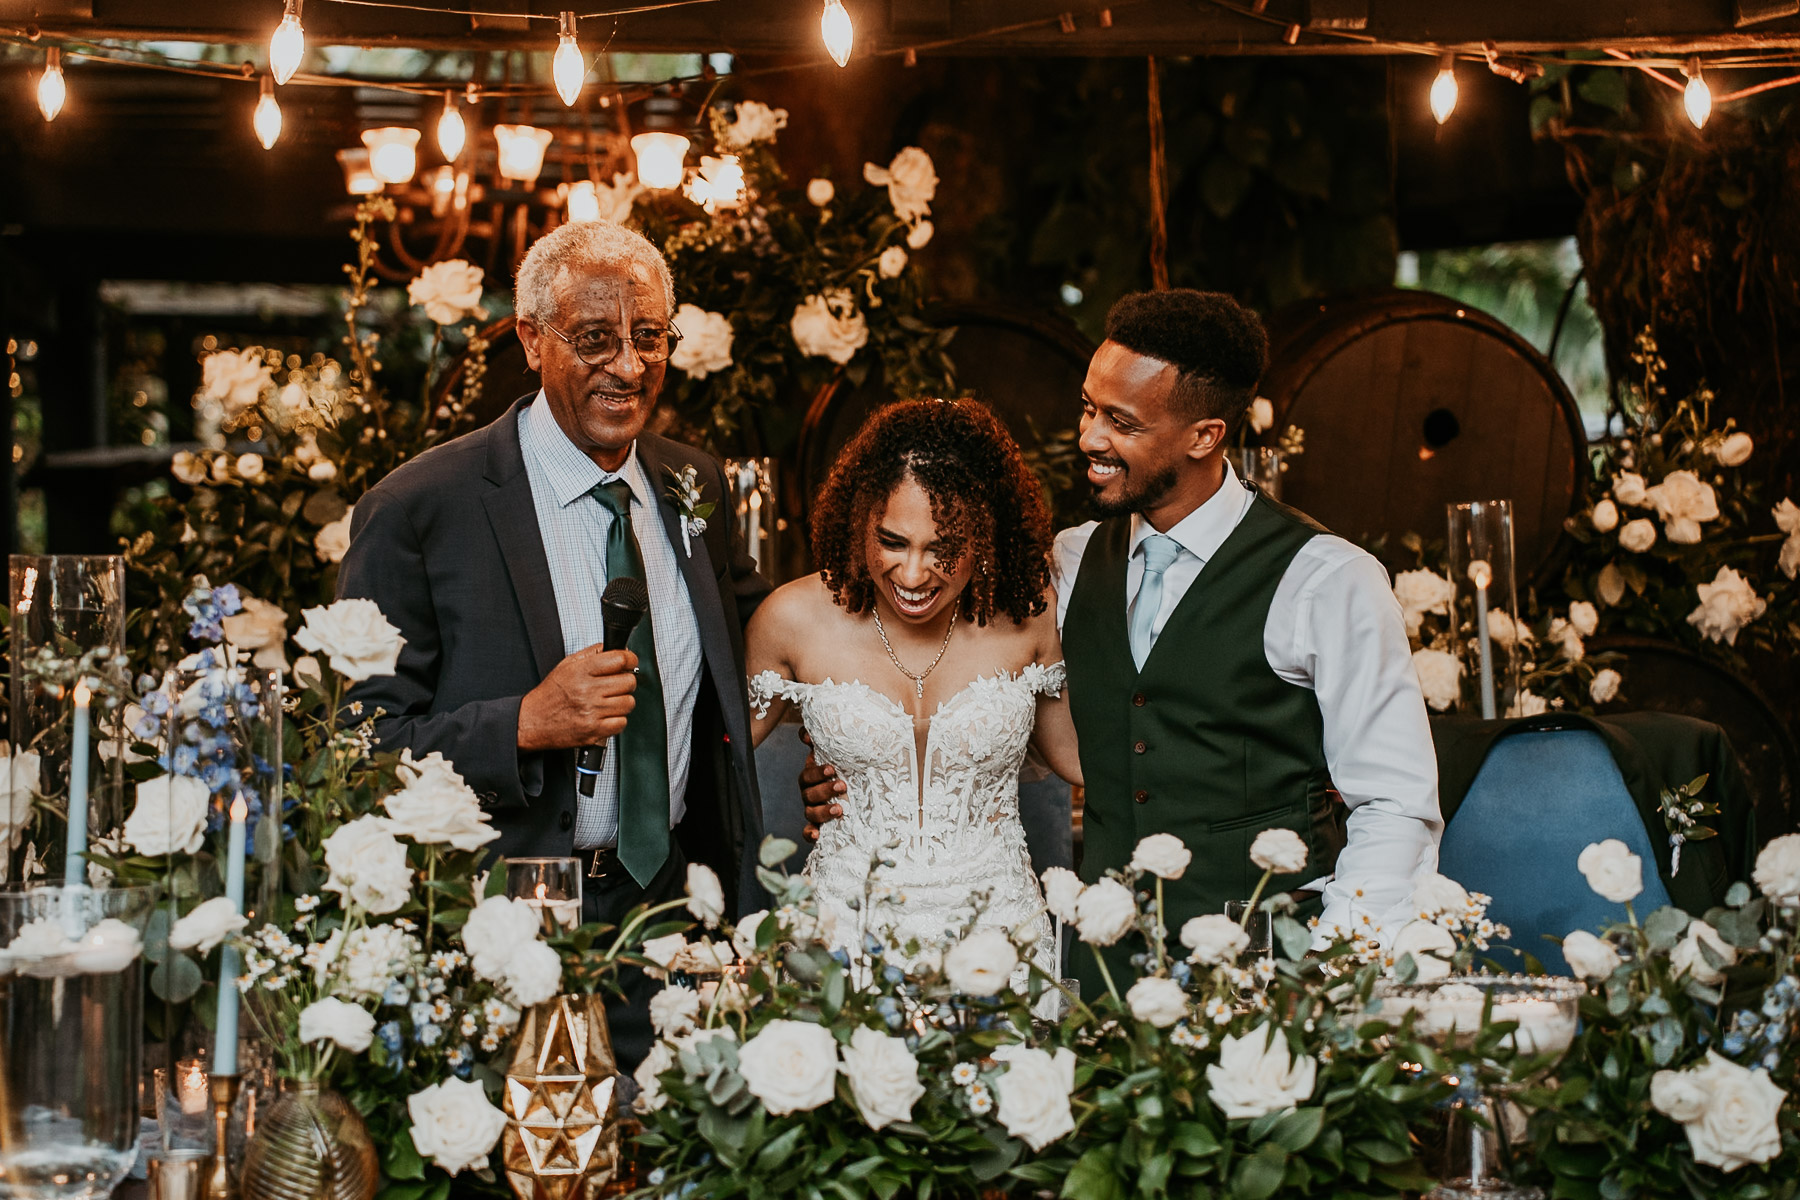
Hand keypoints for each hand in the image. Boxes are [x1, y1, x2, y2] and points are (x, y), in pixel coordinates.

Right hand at [517, 645, 637, 750]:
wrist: (533, 721)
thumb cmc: (550, 694)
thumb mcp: (566, 665)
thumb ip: (592, 654)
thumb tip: (617, 648)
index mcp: (581, 671)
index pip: (619, 659)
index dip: (629, 659)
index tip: (629, 662)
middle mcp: (587, 691)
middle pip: (628, 681)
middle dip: (626, 682)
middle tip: (616, 685)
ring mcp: (591, 712)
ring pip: (628, 703)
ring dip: (622, 702)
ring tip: (609, 702)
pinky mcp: (593, 730)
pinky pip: (622, 723)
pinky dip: (617, 720)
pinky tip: (605, 716)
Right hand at [798, 729, 844, 840]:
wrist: (861, 791)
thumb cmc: (847, 769)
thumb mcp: (839, 755)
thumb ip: (823, 742)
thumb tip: (806, 733)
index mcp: (813, 777)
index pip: (808, 775)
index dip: (817, 773)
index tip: (832, 769)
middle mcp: (810, 794)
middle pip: (809, 794)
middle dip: (824, 791)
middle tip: (842, 786)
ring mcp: (814, 810)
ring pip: (810, 813)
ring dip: (822, 811)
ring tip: (840, 809)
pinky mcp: (820, 826)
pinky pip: (808, 831)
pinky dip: (810, 834)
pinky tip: (817, 835)